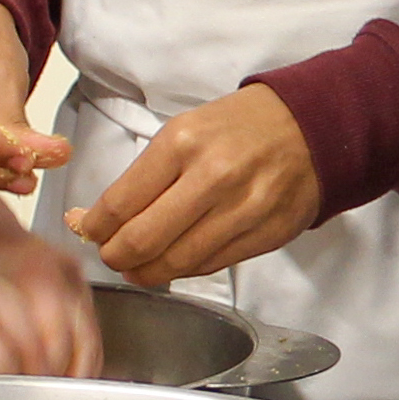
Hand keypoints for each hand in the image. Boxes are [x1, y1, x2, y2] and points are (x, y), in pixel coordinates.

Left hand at [71, 84, 321, 286]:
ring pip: (176, 262)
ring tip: (139, 265)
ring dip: (146, 271)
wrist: (310, 128)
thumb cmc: (239, 128)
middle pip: (142, 241)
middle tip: (111, 255)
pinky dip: (184, 269)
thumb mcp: (184, 131)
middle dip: (116, 256)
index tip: (88, 231)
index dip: (95, 228)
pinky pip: (210, 266)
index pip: (120, 204)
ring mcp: (243, 209)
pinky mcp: (265, 235)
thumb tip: (94, 219)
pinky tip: (175, 259)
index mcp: (183, 143)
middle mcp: (212, 177)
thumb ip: (142, 177)